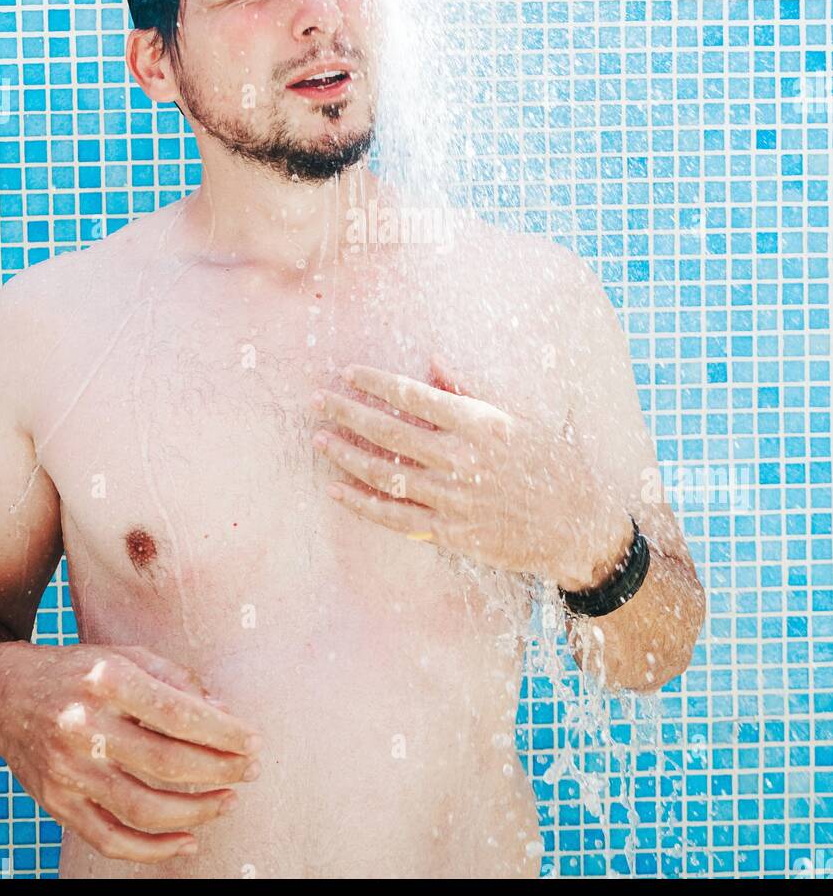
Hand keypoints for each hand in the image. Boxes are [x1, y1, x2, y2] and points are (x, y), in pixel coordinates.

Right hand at [0, 641, 261, 863]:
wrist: (7, 696)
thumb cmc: (81, 672)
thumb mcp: (127, 657)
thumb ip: (177, 680)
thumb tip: (224, 712)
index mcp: (107, 681)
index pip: (178, 714)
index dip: (224, 733)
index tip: (254, 742)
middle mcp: (84, 727)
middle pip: (166, 763)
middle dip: (219, 772)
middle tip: (250, 771)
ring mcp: (68, 771)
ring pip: (143, 808)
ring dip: (196, 812)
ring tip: (227, 801)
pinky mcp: (58, 804)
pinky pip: (110, 839)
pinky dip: (154, 850)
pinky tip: (188, 841)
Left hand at [311, 355, 633, 589]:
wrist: (578, 525)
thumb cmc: (550, 464)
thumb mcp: (518, 417)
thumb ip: (470, 391)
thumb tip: (432, 362)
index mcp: (481, 424)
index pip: (415, 396)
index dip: (377, 383)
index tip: (348, 372)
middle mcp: (463, 461)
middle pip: (391, 433)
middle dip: (348, 413)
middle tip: (317, 400)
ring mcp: (455, 500)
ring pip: (386, 476)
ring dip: (347, 456)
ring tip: (318, 439)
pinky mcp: (452, 533)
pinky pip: (397, 518)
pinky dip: (363, 504)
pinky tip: (337, 489)